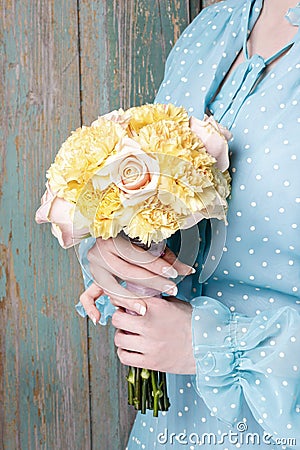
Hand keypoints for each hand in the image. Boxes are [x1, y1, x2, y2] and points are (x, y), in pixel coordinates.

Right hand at [79, 235, 194, 323]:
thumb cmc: (133, 237)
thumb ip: (166, 256)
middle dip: (151, 283)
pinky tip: (99, 319)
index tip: (173, 274)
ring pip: (111, 288)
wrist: (111, 231)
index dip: (157, 266)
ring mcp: (93, 268)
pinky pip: (87, 296)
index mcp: (113, 240)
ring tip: (144, 309)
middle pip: (128, 273)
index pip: (138, 257)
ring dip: (128, 300)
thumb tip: (189, 270)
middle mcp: (99, 253)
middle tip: (170, 290)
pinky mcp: (93, 278)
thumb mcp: (149, 242)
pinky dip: (91, 308)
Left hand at [112, 296, 195, 374]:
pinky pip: (124, 357)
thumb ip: (156, 300)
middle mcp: (149, 324)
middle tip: (125, 319)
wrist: (210, 345)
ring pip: (118, 339)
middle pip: (117, 319)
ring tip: (131, 335)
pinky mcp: (151, 362)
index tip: (119, 302)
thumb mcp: (176, 303)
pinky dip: (125, 352)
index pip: (125, 299)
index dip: (119, 300)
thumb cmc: (195, 323)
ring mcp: (149, 345)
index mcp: (156, 307)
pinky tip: (132, 348)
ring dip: (122, 335)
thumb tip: (138, 298)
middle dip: (120, 318)